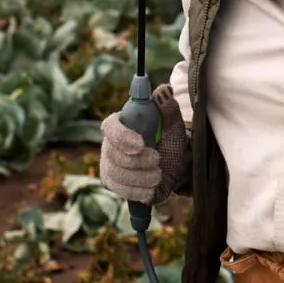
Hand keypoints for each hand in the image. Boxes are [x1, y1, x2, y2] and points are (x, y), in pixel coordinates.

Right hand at [99, 83, 190, 202]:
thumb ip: (168, 108)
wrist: (174, 165)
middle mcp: (109, 143)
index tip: (141, 145)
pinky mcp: (113, 183)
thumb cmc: (169, 139)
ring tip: (158, 175)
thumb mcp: (173, 124)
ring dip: (141, 178)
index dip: (123, 137)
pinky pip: (119, 190)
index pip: (111, 127)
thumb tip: (163, 91)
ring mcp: (109, 164)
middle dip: (138, 162)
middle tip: (158, 160)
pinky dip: (137, 191)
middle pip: (113, 155)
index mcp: (121, 124)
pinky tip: (150, 189)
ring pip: (116, 175)